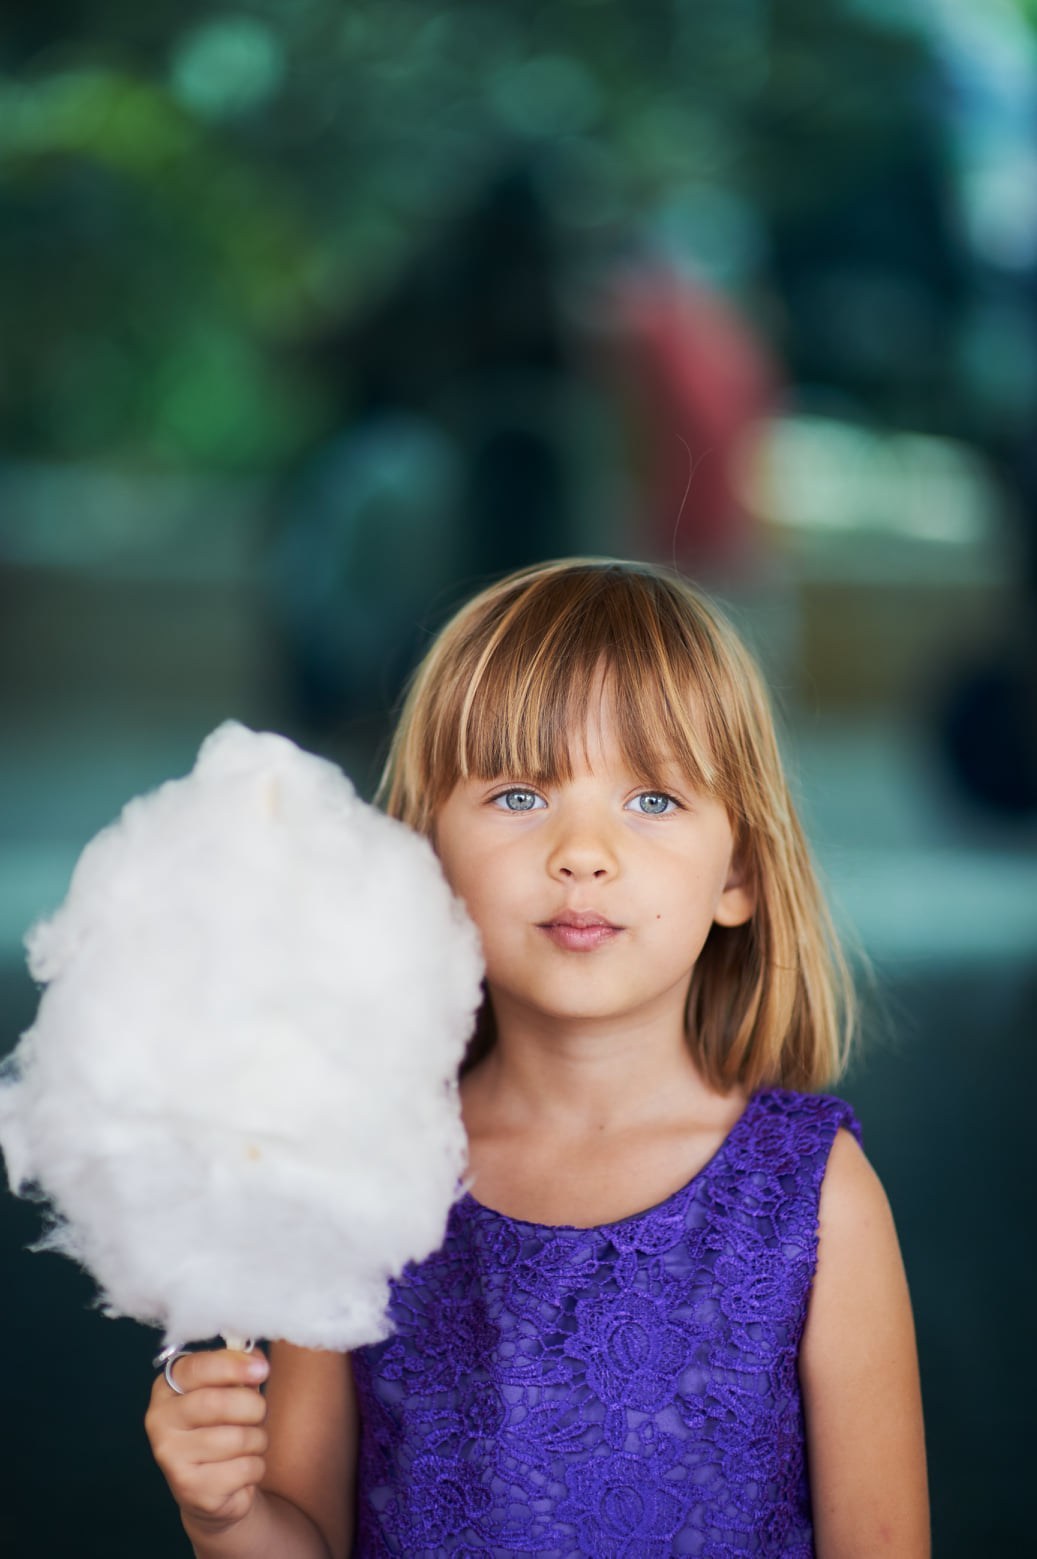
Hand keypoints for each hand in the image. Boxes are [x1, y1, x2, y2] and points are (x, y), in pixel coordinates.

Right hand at [145, 1347, 270, 1532]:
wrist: (208, 1488)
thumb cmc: (222, 1426)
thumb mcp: (229, 1390)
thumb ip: (240, 1368)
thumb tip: (257, 1361)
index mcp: (166, 1389)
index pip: (196, 1368)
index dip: (233, 1366)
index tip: (262, 1370)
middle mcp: (160, 1421)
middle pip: (218, 1403)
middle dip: (253, 1406)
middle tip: (259, 1413)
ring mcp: (171, 1458)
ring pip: (238, 1438)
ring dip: (258, 1440)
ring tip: (249, 1444)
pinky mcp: (191, 1489)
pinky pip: (245, 1468)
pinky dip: (256, 1467)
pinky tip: (242, 1470)